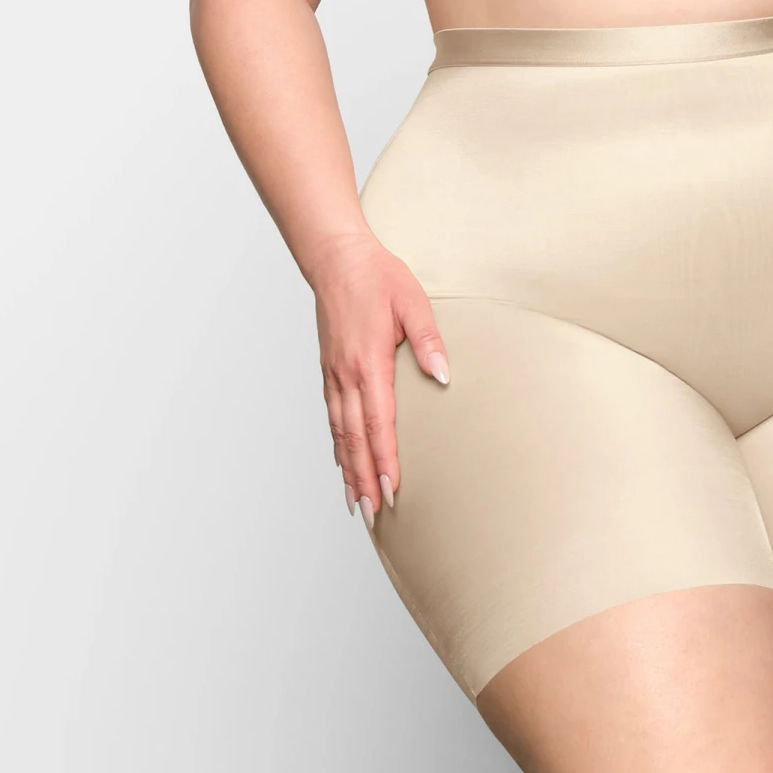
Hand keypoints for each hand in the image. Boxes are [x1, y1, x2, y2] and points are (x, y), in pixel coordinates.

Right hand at [305, 232, 448, 529]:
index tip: (391, 489)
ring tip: (357, 501)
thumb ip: (428, 340)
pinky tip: (342, 461)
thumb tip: (443, 377)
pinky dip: (337, 444)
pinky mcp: (329, 369)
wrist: (336, 259)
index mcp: (369, 361)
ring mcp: (333, 374)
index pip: (378, 422)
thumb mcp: (413, 301)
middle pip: (355, 438)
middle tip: (375, 513)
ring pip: (340, 432)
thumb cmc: (377, 277)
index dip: (384, 459)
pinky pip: (332, 416)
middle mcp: (346, 374)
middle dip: (365, 477)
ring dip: (348, 469)